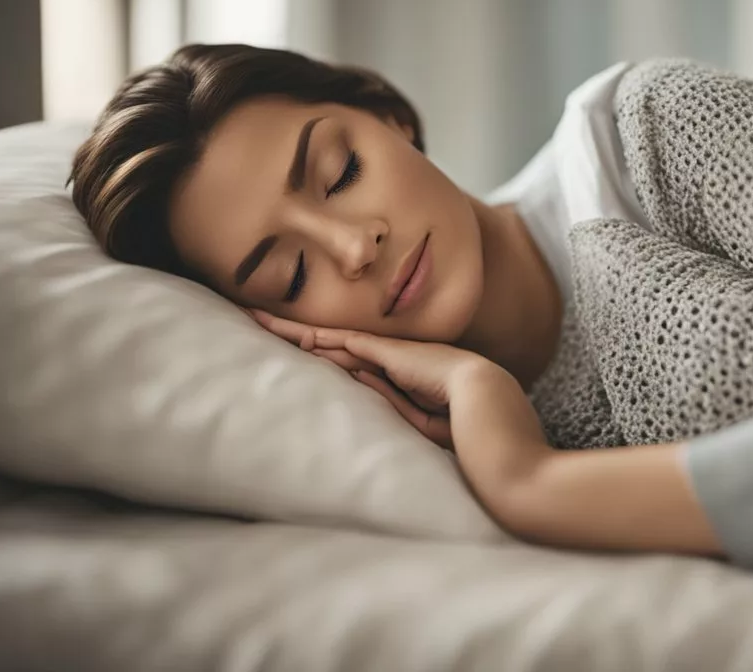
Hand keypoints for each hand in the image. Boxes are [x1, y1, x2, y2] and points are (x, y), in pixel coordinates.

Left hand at [249, 309, 491, 451]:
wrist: (495, 415)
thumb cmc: (473, 433)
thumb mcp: (428, 426)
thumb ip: (396, 406)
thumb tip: (358, 382)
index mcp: (411, 378)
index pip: (358, 365)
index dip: (328, 357)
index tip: (300, 354)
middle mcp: (399, 359)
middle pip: (338, 344)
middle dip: (298, 333)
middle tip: (257, 320)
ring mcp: (396, 353)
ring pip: (335, 339)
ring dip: (296, 331)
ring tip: (257, 318)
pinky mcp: (392, 354)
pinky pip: (347, 343)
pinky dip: (317, 337)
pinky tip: (289, 332)